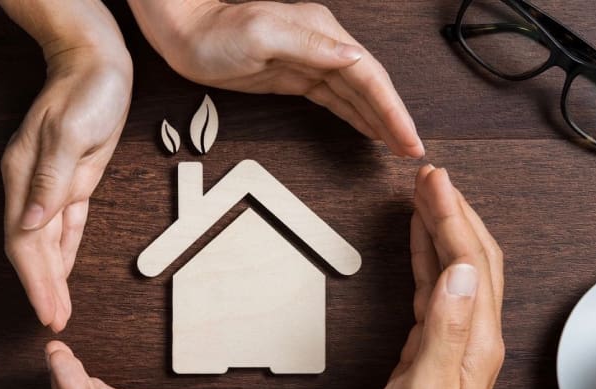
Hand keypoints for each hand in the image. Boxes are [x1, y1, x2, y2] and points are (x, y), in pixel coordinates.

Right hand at [0, 0, 132, 330]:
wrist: (97, 67)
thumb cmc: (85, 92)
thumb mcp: (70, 134)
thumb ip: (51, 180)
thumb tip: (31, 222)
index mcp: (25, 176)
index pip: (25, 241)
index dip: (35, 280)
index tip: (47, 311)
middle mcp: (33, 186)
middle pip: (33, 249)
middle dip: (44, 288)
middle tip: (55, 322)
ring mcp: (53, 186)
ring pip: (48, 242)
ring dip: (54, 277)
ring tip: (59, 308)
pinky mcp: (74, 183)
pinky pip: (67, 226)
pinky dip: (65, 252)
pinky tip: (65, 271)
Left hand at [128, 0, 423, 157]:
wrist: (184, 32)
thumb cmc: (215, 32)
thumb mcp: (263, 33)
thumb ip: (312, 46)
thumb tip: (353, 58)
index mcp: (322, 34)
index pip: (369, 76)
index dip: (392, 109)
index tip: (408, 137)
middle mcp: (322, 46)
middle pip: (370, 87)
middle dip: (393, 119)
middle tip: (412, 149)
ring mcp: (309, 62)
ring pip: (355, 95)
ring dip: (378, 120)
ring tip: (398, 145)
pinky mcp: (294, 77)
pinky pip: (334, 99)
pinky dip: (354, 115)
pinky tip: (366, 127)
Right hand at [362, 165, 504, 388]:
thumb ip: (445, 329)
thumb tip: (459, 271)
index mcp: (476, 339)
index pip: (469, 260)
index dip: (450, 216)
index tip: (433, 181)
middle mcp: (474, 333)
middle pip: (472, 255)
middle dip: (452, 209)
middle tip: (430, 176)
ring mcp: (457, 337)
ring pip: (455, 265)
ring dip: (442, 225)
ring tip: (426, 194)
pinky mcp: (436, 342)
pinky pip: (436, 285)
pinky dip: (428, 254)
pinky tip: (418, 240)